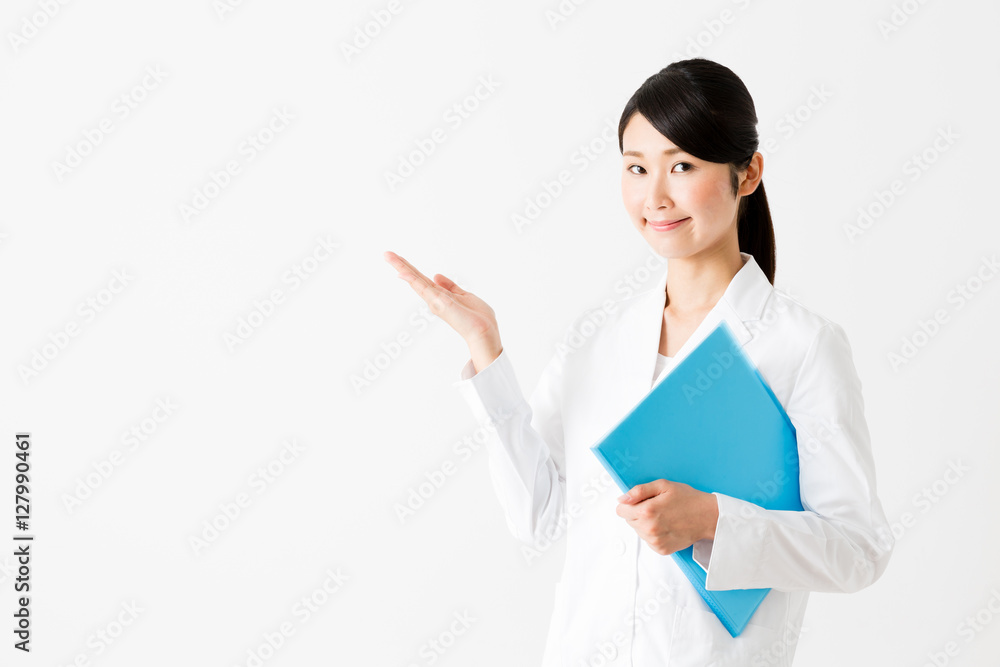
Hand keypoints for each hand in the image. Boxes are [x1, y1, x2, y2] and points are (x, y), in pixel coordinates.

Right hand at [383, 250, 501, 354]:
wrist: (484, 330)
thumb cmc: (477, 317)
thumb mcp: (464, 295)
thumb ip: (450, 286)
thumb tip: (436, 275)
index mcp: (440, 296)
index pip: (423, 279)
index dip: (411, 269)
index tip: (400, 259)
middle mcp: (434, 299)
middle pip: (415, 278)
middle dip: (401, 265)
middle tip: (387, 254)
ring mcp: (434, 301)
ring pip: (415, 280)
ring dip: (401, 267)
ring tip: (388, 256)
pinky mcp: (438, 302)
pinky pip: (422, 288)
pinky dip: (411, 279)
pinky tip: (401, 272)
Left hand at [615, 480, 718, 555]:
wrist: (708, 517)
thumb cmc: (687, 499)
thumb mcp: (663, 485)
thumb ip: (639, 491)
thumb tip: (622, 499)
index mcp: (647, 512)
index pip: (621, 510)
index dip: (630, 504)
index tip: (641, 501)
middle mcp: (649, 529)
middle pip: (629, 520)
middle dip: (638, 513)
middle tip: (657, 507)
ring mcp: (655, 541)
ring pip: (638, 531)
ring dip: (646, 524)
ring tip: (663, 516)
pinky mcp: (661, 549)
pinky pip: (648, 540)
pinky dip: (654, 533)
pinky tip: (666, 526)